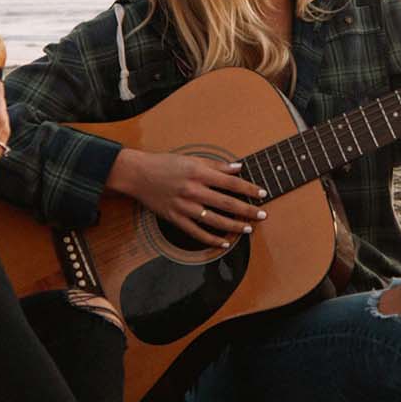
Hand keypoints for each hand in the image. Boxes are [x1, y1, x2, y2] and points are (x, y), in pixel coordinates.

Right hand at [106, 149, 265, 247]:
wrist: (138, 174)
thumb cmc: (164, 164)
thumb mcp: (191, 159)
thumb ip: (216, 165)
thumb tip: (238, 168)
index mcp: (198, 173)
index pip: (231, 183)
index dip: (249, 189)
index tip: (262, 194)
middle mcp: (193, 190)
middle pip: (227, 203)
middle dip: (247, 210)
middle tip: (262, 215)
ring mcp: (184, 206)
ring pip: (215, 220)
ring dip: (234, 226)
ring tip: (248, 228)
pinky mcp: (175, 218)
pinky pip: (196, 232)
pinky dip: (211, 239)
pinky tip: (224, 242)